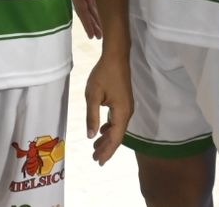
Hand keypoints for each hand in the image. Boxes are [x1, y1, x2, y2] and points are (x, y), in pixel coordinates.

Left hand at [85, 47, 133, 164]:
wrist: (116, 57)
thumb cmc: (103, 74)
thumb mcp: (93, 95)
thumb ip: (92, 116)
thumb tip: (91, 136)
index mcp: (121, 112)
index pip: (115, 138)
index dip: (106, 151)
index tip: (97, 161)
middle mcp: (127, 112)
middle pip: (118, 136)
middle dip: (107, 148)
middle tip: (95, 159)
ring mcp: (127, 108)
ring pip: (118, 129)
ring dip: (107, 139)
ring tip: (96, 148)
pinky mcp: (124, 103)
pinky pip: (117, 121)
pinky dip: (110, 129)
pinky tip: (102, 131)